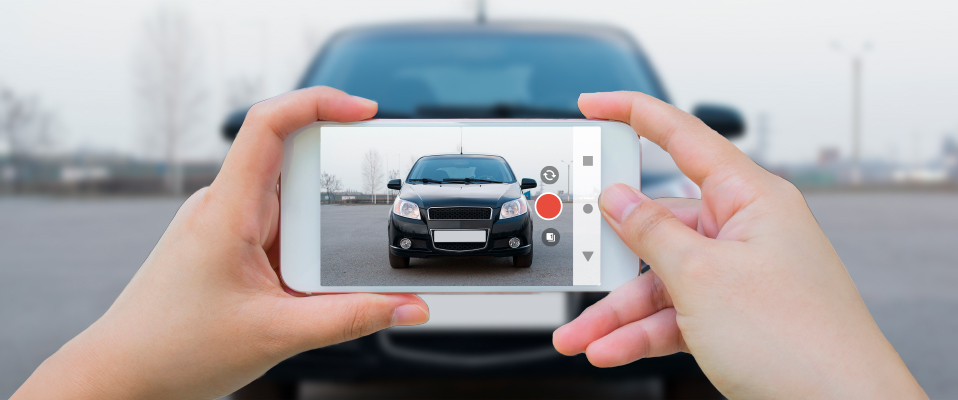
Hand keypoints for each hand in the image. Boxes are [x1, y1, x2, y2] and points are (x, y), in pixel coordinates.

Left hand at [13, 87, 429, 399]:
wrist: (122, 375)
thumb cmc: (174, 350)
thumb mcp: (278, 335)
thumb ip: (352, 318)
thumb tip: (409, 306)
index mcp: (227, 211)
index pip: (269, 125)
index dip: (319, 102)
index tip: (364, 110)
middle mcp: (222, 206)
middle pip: (292, 163)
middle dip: (334, 188)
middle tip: (361, 219)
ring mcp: (222, 224)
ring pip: (288, 202)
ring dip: (315, 230)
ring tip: (309, 281)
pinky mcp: (225, 244)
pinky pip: (276, 227)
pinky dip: (302, 247)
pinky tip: (301, 285)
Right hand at [552, 91, 924, 397]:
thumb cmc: (800, 340)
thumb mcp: (702, 276)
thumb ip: (652, 232)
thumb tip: (619, 200)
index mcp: (751, 198)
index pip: (684, 138)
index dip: (635, 115)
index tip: (596, 106)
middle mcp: (746, 231)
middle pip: (661, 225)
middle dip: (614, 253)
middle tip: (580, 257)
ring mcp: (739, 276)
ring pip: (662, 279)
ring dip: (620, 310)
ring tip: (583, 333)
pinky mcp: (734, 316)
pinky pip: (675, 314)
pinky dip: (642, 332)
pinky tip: (613, 348)